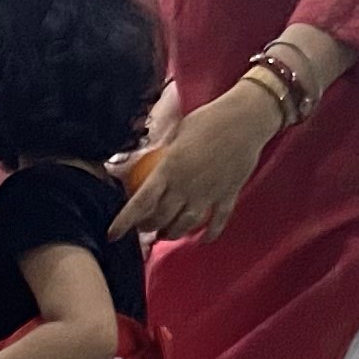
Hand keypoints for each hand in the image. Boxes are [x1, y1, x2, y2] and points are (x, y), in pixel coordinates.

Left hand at [113, 84, 284, 242]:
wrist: (246, 119)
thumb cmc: (208, 118)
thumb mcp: (176, 132)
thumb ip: (161, 151)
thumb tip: (142, 159)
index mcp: (169, 169)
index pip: (141, 203)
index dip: (125, 222)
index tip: (112, 234)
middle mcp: (186, 187)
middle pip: (161, 218)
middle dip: (148, 227)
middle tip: (143, 227)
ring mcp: (208, 195)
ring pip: (186, 226)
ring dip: (172, 233)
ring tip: (165, 235)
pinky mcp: (228, 196)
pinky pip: (217, 223)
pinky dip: (209, 234)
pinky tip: (202, 240)